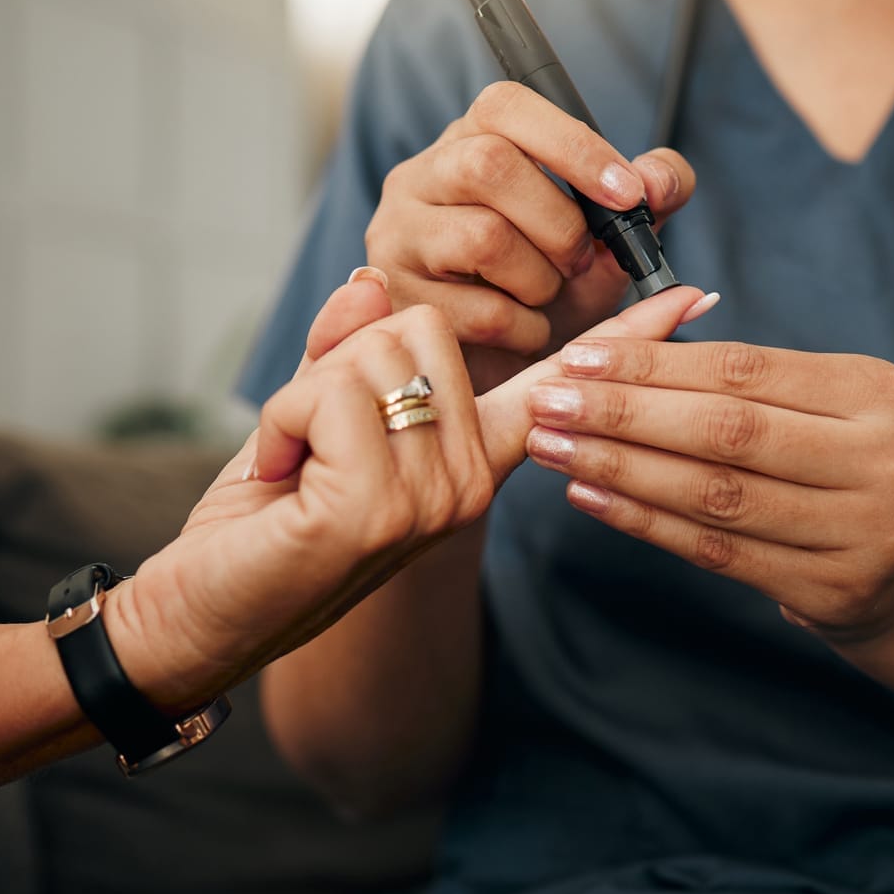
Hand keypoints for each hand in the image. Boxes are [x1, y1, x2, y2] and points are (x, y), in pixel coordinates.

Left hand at [103, 276, 722, 710]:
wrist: (202, 612)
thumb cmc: (261, 521)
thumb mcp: (312, 415)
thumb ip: (351, 345)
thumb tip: (371, 281)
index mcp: (473, 459)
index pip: (555, 387)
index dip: (622, 337)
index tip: (691, 297)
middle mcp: (471, 482)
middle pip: (418, 327)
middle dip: (339, 367)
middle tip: (312, 447)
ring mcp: (433, 500)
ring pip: (370, 354)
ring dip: (302, 400)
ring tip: (296, 469)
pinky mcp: (377, 509)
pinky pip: (328, 393)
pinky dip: (280, 424)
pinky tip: (280, 481)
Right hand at [364, 81, 695, 390]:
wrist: (508, 366)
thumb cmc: (554, 283)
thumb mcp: (610, 234)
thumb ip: (652, 194)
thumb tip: (658, 180)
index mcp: (472, 140)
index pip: (505, 106)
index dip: (572, 145)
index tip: (627, 192)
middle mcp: (420, 177)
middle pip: (487, 164)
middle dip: (559, 222)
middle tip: (584, 260)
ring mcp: (397, 236)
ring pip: (481, 238)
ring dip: (541, 279)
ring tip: (548, 297)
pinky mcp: (396, 300)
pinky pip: (476, 311)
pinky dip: (525, 328)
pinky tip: (527, 331)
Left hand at [521, 339, 893, 642]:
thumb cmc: (837, 466)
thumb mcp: (820, 403)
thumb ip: (740, 375)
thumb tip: (632, 329)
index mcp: (881, 392)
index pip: (746, 370)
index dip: (655, 363)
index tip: (578, 357)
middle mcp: (886, 460)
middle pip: (729, 430)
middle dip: (625, 414)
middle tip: (550, 402)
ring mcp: (868, 532)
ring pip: (717, 494)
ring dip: (621, 469)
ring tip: (555, 448)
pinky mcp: (835, 592)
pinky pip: (718, 551)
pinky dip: (645, 522)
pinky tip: (591, 498)